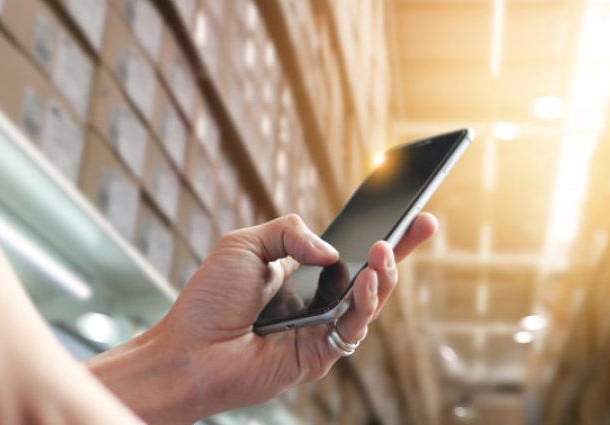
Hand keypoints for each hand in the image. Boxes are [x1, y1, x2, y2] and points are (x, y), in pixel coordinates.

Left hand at [88, 213, 436, 423]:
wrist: (189, 350)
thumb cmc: (209, 301)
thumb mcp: (244, 244)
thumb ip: (288, 232)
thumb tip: (331, 250)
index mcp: (303, 273)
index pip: (351, 250)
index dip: (381, 234)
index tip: (407, 212)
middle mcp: (319, 301)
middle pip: (372, 274)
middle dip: (401, 249)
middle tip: (420, 223)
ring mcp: (323, 328)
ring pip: (371, 300)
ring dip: (383, 273)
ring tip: (383, 249)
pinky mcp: (322, 354)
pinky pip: (354, 326)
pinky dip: (364, 302)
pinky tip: (365, 280)